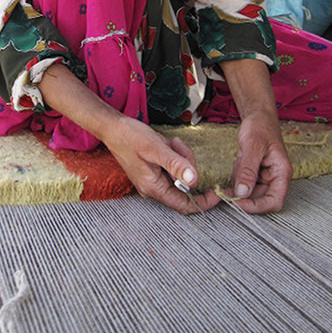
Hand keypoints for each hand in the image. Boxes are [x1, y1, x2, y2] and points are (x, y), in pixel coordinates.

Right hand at [102, 115, 220, 214]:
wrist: (113, 127)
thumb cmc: (130, 137)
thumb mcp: (156, 148)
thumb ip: (175, 164)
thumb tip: (194, 179)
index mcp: (154, 188)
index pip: (185, 205)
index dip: (203, 200)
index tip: (218, 191)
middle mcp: (154, 188)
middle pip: (184, 185)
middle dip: (187, 165)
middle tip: (178, 147)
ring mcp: (153, 179)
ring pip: (180, 173)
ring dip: (179, 156)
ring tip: (168, 143)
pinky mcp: (154, 170)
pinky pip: (172, 166)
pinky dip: (173, 154)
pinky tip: (164, 144)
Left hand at [219, 58, 292, 212]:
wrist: (258, 115)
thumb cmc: (261, 126)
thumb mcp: (253, 146)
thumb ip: (248, 170)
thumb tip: (242, 192)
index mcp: (281, 172)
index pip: (274, 201)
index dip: (257, 206)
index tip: (239, 203)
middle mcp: (275, 177)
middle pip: (261, 200)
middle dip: (244, 198)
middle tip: (227, 193)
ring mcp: (265, 176)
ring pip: (251, 192)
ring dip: (239, 187)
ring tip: (236, 167)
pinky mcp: (255, 173)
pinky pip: (244, 182)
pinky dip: (237, 177)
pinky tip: (237, 163)